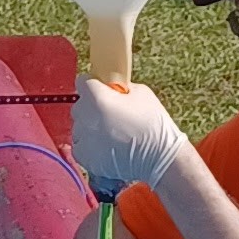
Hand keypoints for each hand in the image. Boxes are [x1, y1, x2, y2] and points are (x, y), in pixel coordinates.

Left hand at [72, 75, 188, 192]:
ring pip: (79, 127)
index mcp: (98, 97)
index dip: (94, 85)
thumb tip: (112, 90)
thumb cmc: (153, 123)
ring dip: (90, 128)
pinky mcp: (84, 157)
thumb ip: (120, 88)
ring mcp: (83, 138)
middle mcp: (85, 116)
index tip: (102, 91)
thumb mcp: (141, 92)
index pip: (83, 82)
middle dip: (92, 107)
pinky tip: (106, 148)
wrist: (158, 156)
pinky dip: (90, 146)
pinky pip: (80, 146)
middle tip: (111, 115)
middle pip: (81, 106)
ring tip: (111, 135)